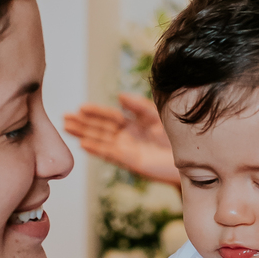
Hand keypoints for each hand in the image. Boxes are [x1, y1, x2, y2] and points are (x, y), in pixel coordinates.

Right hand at [63, 93, 180, 184]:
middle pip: (101, 128)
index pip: (110, 116)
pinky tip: (83, 144)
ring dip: (84, 134)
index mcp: (134, 124)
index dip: (95, 112)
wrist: (194, 158)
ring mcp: (128, 150)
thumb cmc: (178, 136)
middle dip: (83, 123)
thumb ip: (139, 106)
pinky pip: (111, 154)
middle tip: (64, 118)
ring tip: (67, 128)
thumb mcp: (157, 116)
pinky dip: (97, 149)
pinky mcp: (132, 161)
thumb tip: (120, 96)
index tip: (80, 107)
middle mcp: (127, 137)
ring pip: (101, 140)